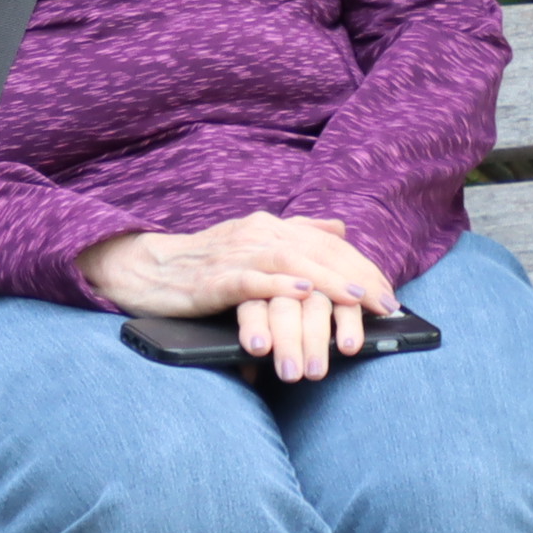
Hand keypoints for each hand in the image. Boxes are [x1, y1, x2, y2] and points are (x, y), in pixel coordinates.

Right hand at [78, 214, 396, 381]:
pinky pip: (248, 280)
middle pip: (316, 251)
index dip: (362, 267)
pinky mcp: (211, 279)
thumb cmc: (202, 262)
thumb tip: (340, 229)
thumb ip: (297, 233)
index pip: (328, 244)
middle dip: (355, 278)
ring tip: (357, 298)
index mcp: (270, 227)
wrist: (143, 268)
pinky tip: (301, 292)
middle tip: (385, 305)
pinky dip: (277, 285)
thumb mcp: (254, 243)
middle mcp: (257, 234)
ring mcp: (233, 255)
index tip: (389, 295)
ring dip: (327, 280)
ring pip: (289, 262)